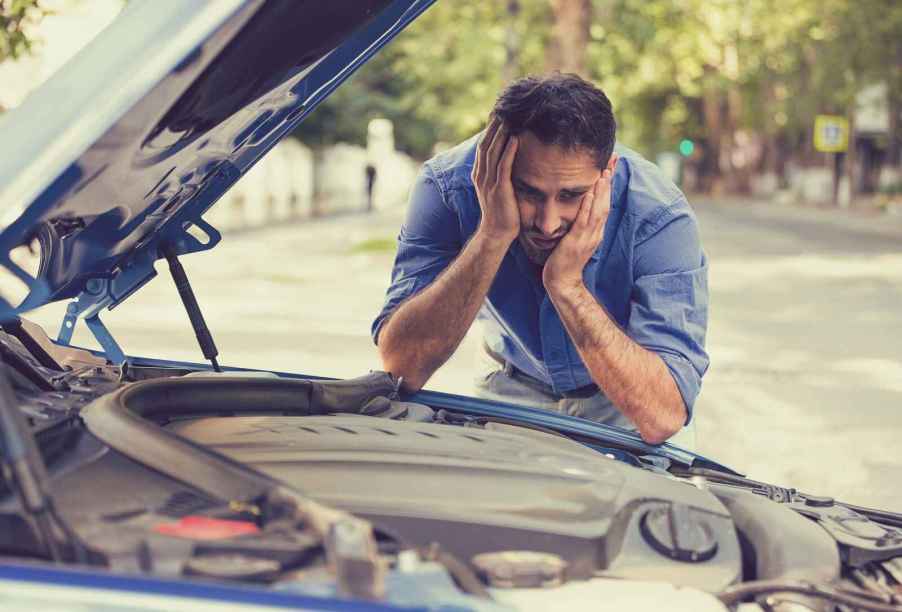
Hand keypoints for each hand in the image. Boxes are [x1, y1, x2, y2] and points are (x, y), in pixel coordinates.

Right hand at [471, 115, 519, 242]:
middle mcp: (481, 175)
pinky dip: (509, 151)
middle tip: (503, 108)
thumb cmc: (501, 212)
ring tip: (509, 117)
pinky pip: (503, 166)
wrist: (497, 233)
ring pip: (493, 152)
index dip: (490, 129)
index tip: (499, 114)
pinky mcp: (499, 189)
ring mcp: (489, 182)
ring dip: (501, 133)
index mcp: (479, 174)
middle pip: (486, 144)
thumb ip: (499, 173)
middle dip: (494, 126)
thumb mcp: (497, 188)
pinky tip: (516, 138)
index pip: (483, 146)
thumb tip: (508, 159)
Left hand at [543, 156, 617, 291]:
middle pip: (607, 202)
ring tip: (605, 171)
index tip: (611, 164)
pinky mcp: (576, 242)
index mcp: (596, 230)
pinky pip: (584, 221)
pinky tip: (590, 194)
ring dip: (602, 190)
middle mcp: (595, 232)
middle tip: (614, 160)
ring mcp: (587, 237)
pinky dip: (588, 207)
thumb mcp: (576, 238)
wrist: (562, 282)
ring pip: (599, 210)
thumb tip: (579, 208)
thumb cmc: (565, 260)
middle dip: (610, 180)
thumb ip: (580, 223)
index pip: (606, 202)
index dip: (609, 183)